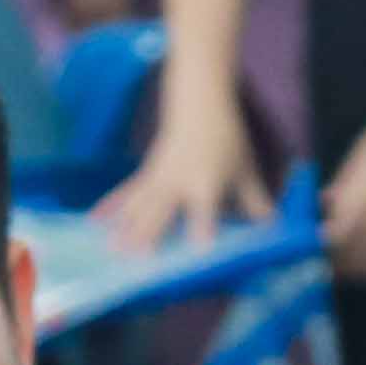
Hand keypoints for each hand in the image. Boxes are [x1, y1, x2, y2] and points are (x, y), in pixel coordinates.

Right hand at [93, 98, 269, 257]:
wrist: (198, 104)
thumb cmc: (225, 138)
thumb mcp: (245, 169)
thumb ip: (255, 200)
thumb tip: (271, 226)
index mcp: (206, 181)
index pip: (205, 209)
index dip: (203, 228)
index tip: (199, 250)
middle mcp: (178, 181)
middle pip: (163, 211)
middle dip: (151, 235)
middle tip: (139, 260)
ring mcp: (158, 177)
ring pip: (139, 206)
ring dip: (124, 228)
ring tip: (111, 250)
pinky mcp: (146, 174)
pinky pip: (126, 193)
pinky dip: (110, 206)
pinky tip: (94, 222)